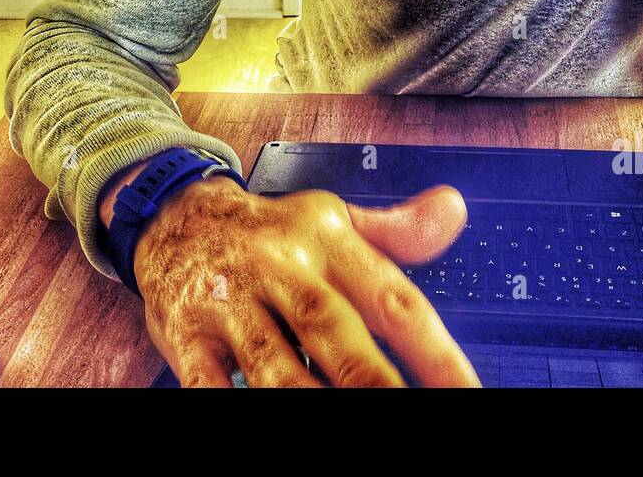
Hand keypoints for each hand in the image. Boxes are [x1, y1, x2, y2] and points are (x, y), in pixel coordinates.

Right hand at [131, 176, 480, 386]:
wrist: (176, 216)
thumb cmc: (272, 233)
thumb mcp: (335, 221)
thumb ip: (397, 232)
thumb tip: (453, 211)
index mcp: (328, 241)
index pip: (392, 300)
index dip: (435, 352)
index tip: (466, 391)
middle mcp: (282, 266)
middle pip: (334, 332)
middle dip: (374, 385)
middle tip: (413, 416)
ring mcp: (231, 301)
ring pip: (275, 367)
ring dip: (310, 403)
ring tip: (352, 431)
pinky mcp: (187, 333)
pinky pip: (209, 383)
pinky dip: (231, 403)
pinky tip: (257, 420)